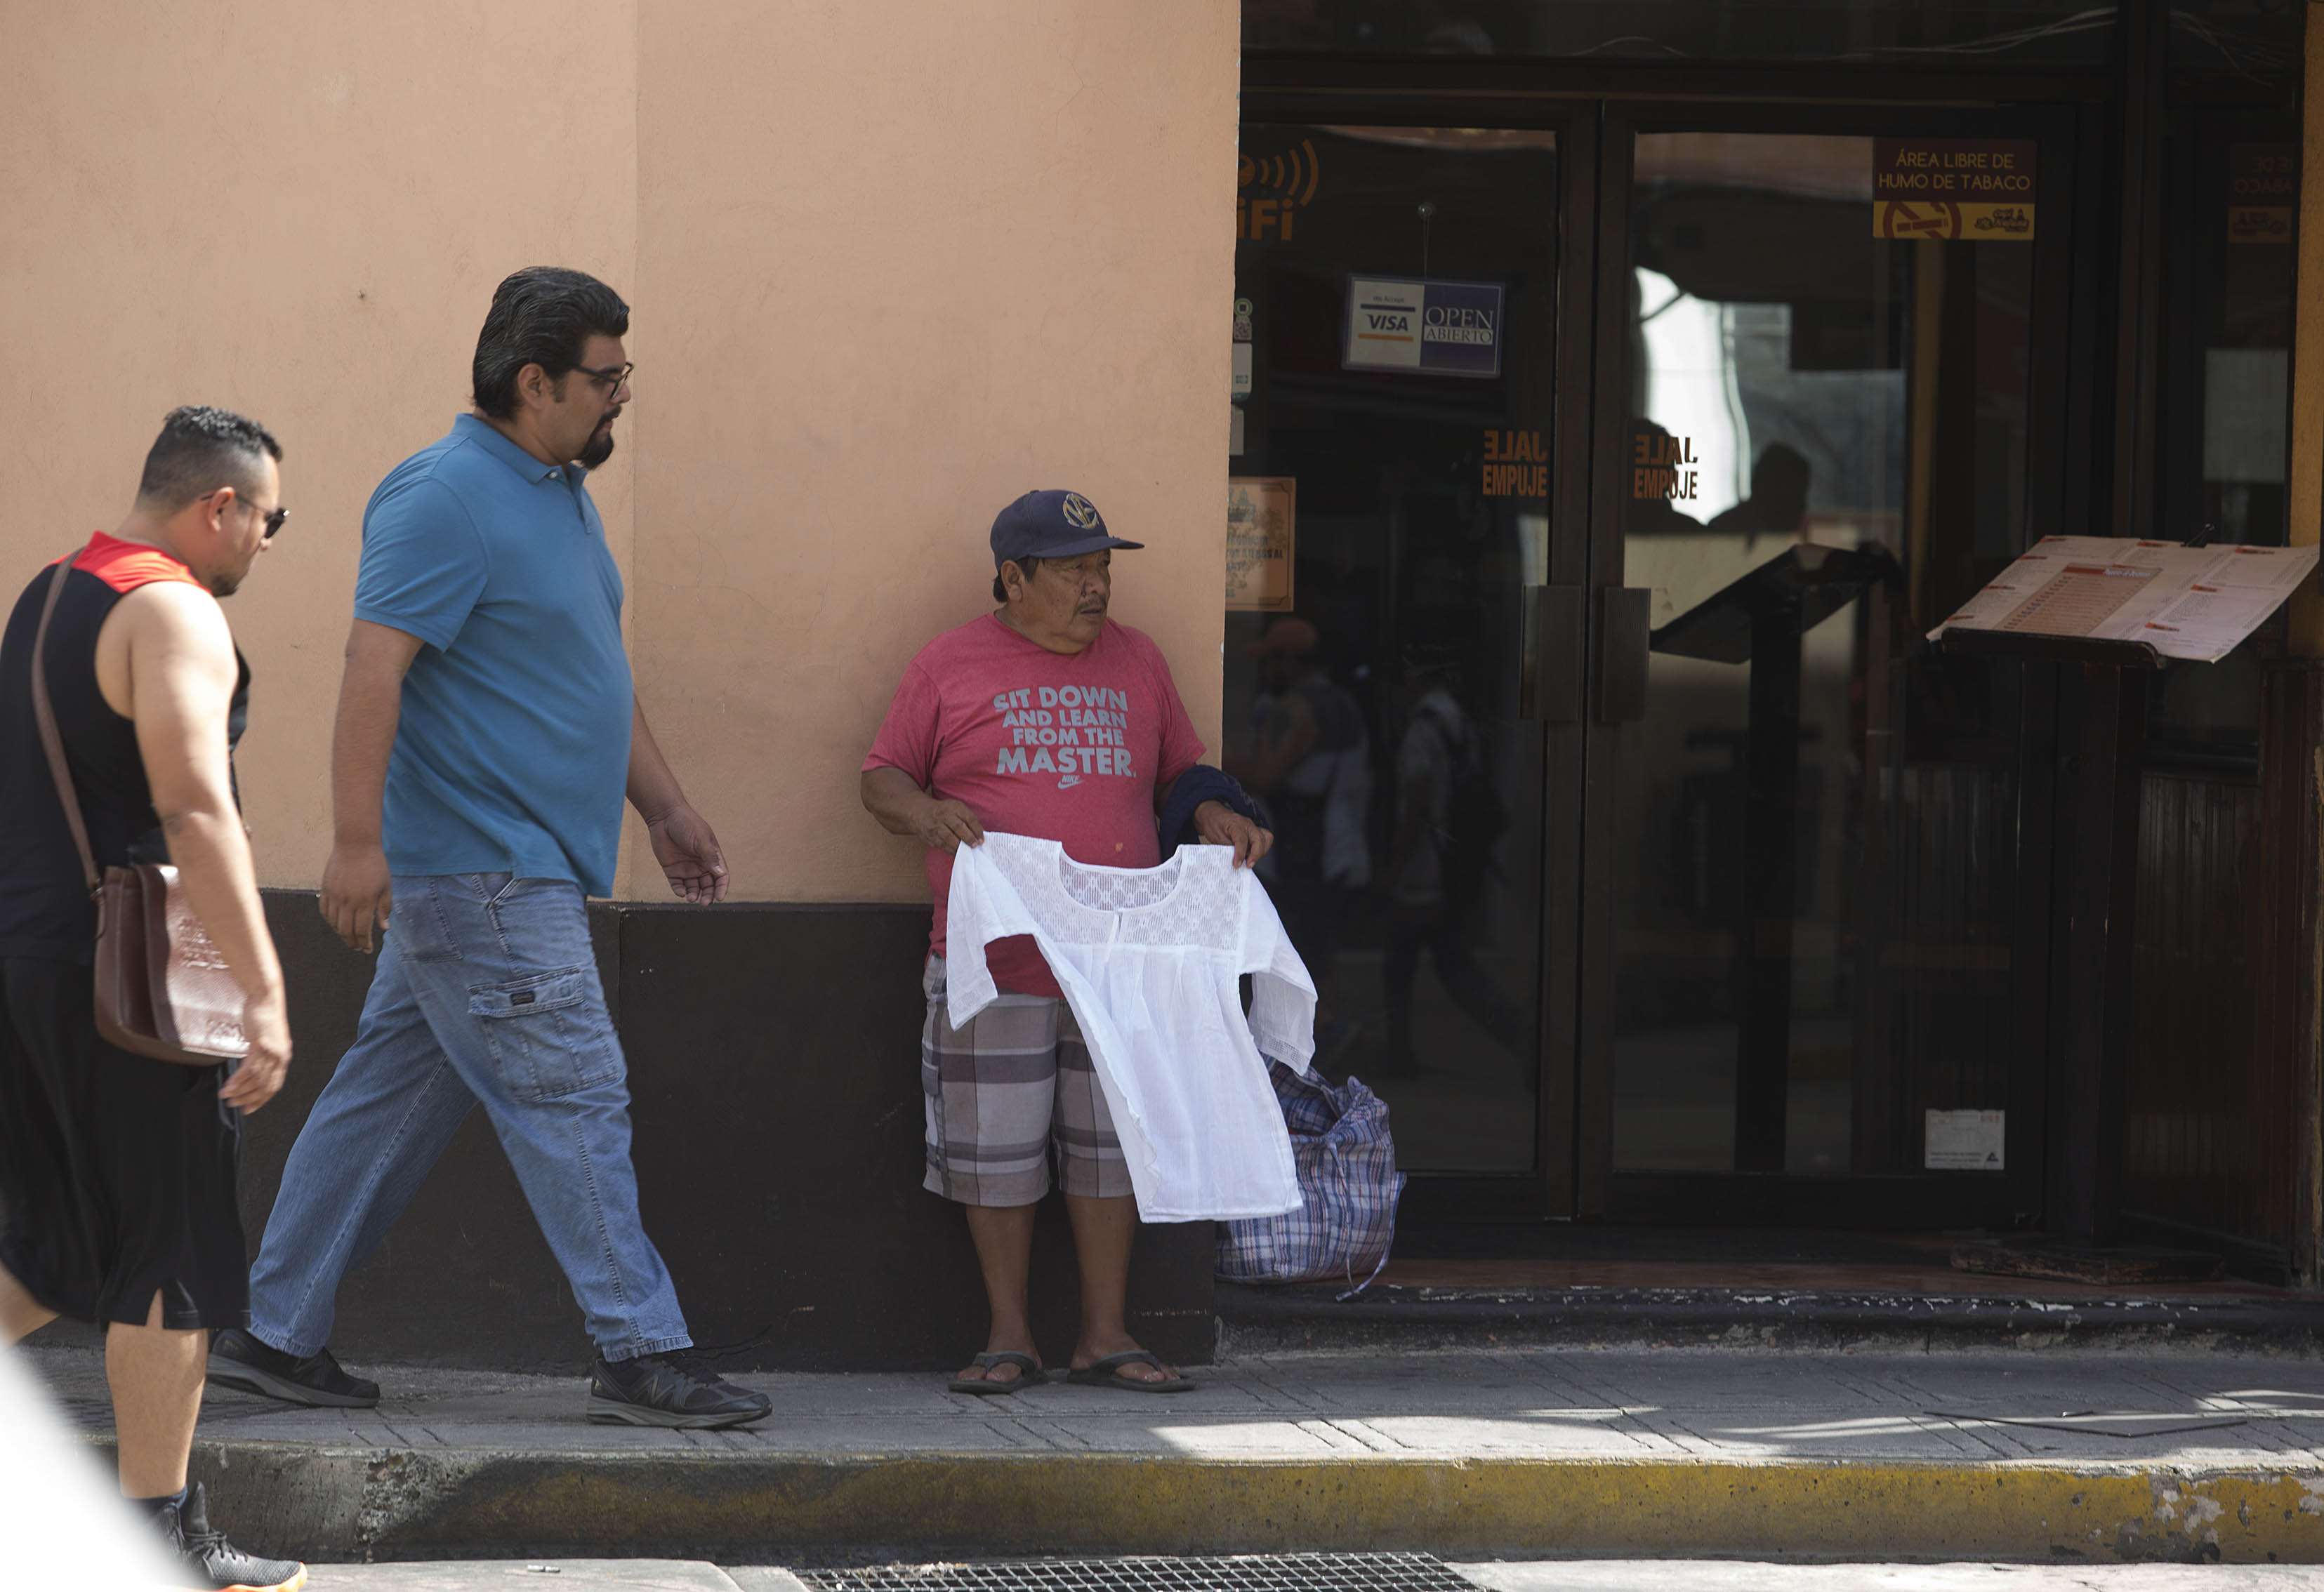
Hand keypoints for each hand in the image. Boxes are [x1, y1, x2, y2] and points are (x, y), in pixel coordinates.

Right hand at [221, 986, 291, 1112]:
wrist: (266, 997)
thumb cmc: (265, 1016)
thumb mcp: (268, 1038)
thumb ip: (263, 1053)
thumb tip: (253, 1065)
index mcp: (283, 1057)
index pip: (274, 1085)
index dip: (262, 1099)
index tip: (250, 1108)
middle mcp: (280, 1057)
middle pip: (265, 1086)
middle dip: (249, 1098)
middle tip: (234, 1105)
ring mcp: (271, 1052)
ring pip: (255, 1080)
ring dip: (240, 1091)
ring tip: (226, 1097)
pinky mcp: (260, 1046)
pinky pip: (248, 1069)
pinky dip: (237, 1081)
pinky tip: (227, 1087)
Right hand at [320, 840, 393, 952]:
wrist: (355, 845)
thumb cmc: (375, 865)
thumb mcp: (386, 887)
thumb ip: (384, 909)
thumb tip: (384, 928)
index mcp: (365, 902)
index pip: (362, 930)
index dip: (364, 943)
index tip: (368, 949)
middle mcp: (347, 901)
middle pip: (346, 931)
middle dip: (352, 943)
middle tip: (358, 948)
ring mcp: (334, 896)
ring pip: (333, 923)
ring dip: (341, 934)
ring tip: (349, 938)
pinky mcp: (325, 889)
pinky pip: (324, 911)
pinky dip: (330, 921)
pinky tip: (337, 925)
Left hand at [648, 803, 729, 902]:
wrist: (664, 816)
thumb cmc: (686, 824)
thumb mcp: (701, 840)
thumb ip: (710, 858)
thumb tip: (721, 874)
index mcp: (712, 857)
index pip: (721, 876)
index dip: (722, 888)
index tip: (719, 898)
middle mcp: (700, 864)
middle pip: (708, 885)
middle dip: (708, 895)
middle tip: (704, 903)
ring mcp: (686, 867)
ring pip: (693, 887)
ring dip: (694, 894)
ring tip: (690, 898)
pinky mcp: (672, 869)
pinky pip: (677, 884)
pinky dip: (680, 891)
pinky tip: (681, 892)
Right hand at [913, 796, 984, 854]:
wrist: (919, 812)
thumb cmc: (943, 811)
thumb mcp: (956, 807)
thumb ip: (967, 818)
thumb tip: (979, 834)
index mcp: (953, 806)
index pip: (968, 817)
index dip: (977, 829)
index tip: (982, 838)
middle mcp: (943, 815)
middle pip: (958, 827)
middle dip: (969, 838)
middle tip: (975, 845)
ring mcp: (935, 826)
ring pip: (949, 838)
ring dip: (960, 846)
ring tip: (967, 851)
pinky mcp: (930, 836)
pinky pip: (942, 845)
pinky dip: (951, 850)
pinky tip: (958, 853)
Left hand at [1194, 800, 1271, 867]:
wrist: (1213, 814)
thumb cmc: (1213, 824)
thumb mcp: (1216, 837)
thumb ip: (1227, 848)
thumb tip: (1236, 860)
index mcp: (1235, 823)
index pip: (1241, 839)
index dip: (1240, 854)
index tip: (1237, 864)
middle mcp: (1247, 824)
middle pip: (1258, 839)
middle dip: (1255, 854)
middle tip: (1248, 865)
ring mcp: (1252, 826)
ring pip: (1266, 838)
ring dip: (1261, 852)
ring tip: (1250, 860)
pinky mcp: (1255, 830)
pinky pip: (1266, 838)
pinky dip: (1263, 848)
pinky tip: (1253, 854)